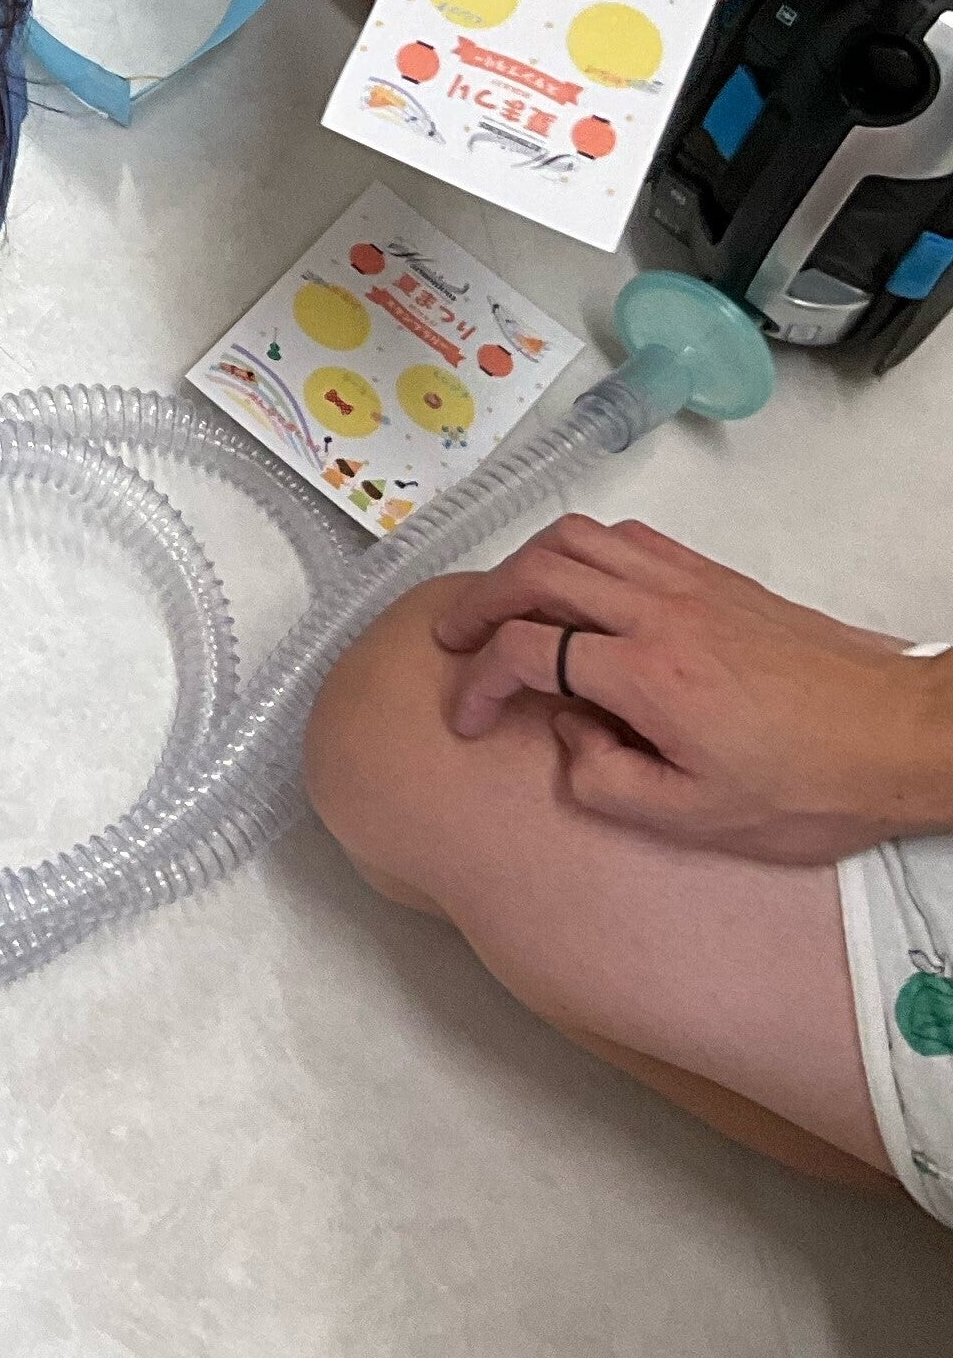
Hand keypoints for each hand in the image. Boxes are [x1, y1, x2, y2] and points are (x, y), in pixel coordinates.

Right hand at [433, 516, 952, 860]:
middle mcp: (660, 614)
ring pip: (577, 539)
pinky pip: (628, 538)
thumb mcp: (698, 819)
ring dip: (525, 567)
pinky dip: (583, 551)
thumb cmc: (811, 784)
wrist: (902, 737)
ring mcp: (690, 586)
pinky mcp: (717, 579)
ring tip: (507, 606)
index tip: (469, 714)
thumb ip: (607, 782)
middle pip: (536, 572)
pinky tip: (580, 587)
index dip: (479, 681)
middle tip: (456, 639)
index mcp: (649, 675)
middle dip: (480, 603)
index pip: (527, 651)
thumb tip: (565, 736)